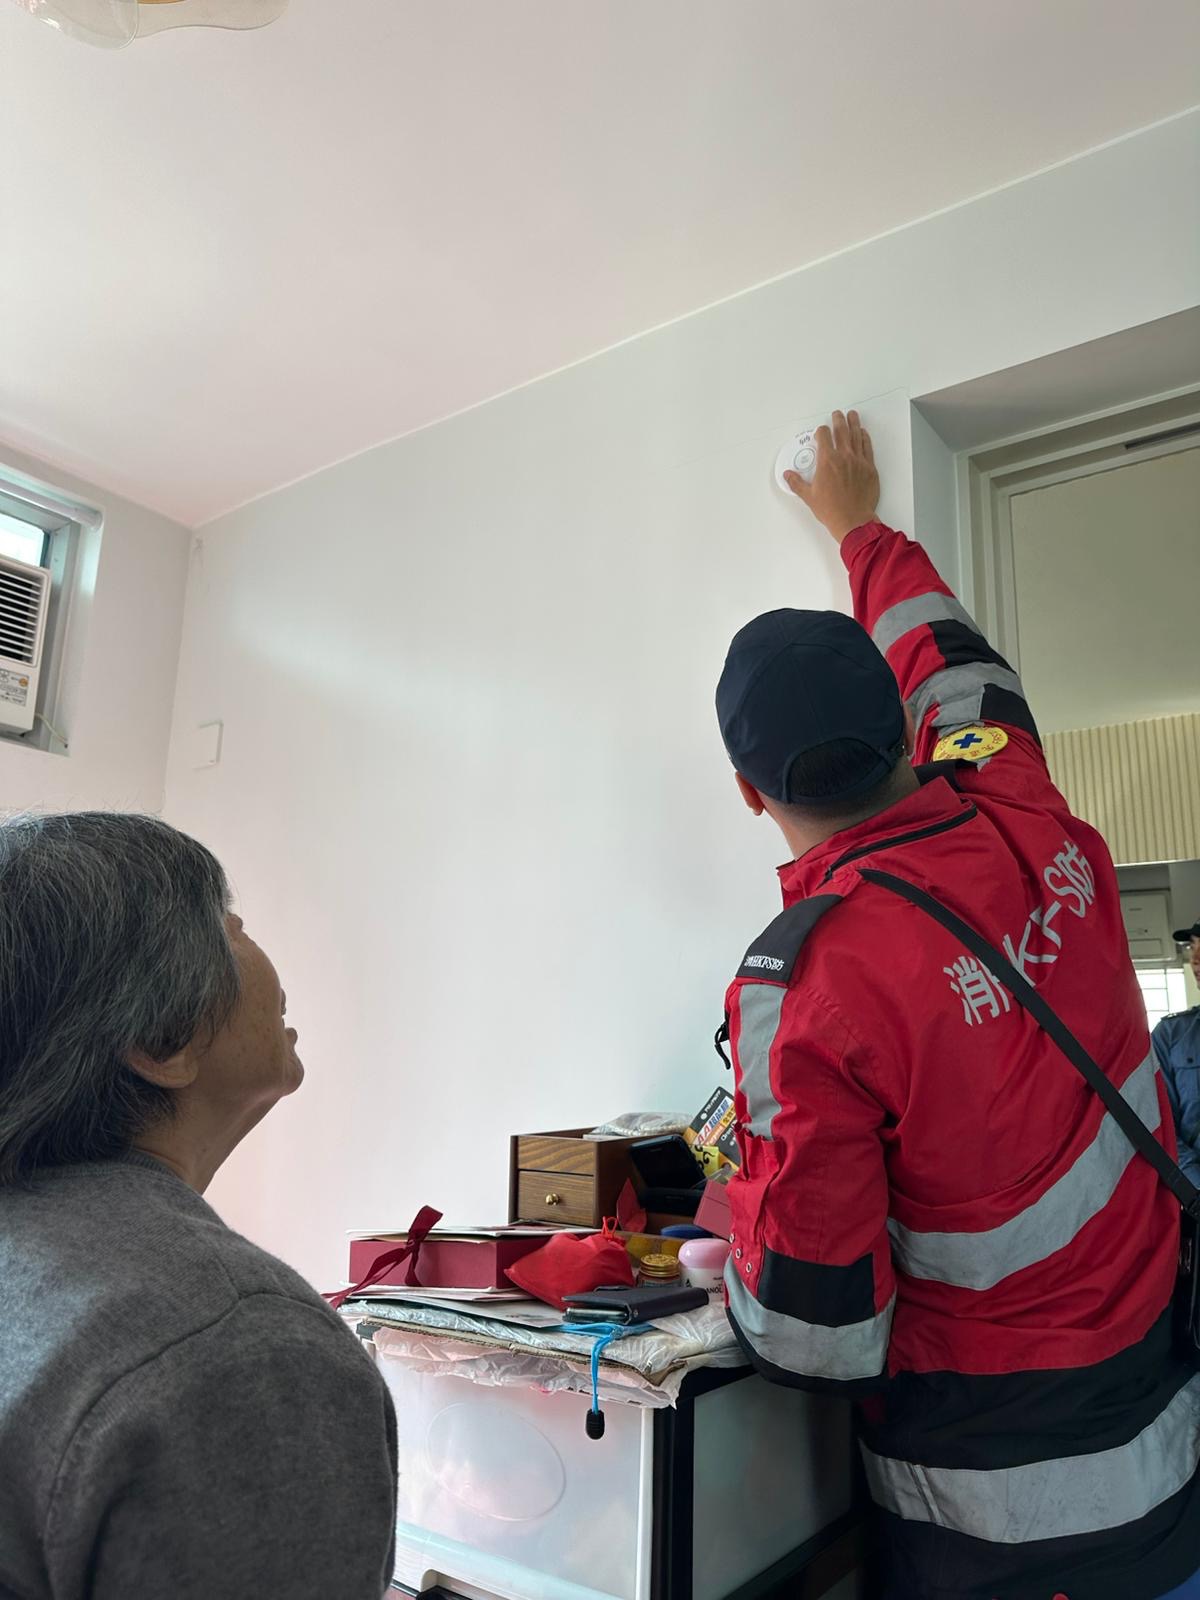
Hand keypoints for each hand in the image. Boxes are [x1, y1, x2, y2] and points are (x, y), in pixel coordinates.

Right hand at [783, 409, 878, 543]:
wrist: (853, 521)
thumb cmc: (832, 510)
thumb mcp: (809, 496)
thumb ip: (797, 483)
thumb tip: (788, 475)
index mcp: (827, 461)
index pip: (823, 436)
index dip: (821, 431)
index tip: (820, 433)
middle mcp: (843, 457)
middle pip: (841, 430)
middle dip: (838, 420)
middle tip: (837, 414)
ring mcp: (858, 461)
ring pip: (856, 435)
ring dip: (853, 423)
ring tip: (852, 415)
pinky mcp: (869, 468)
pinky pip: (867, 447)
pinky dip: (865, 437)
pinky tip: (863, 433)